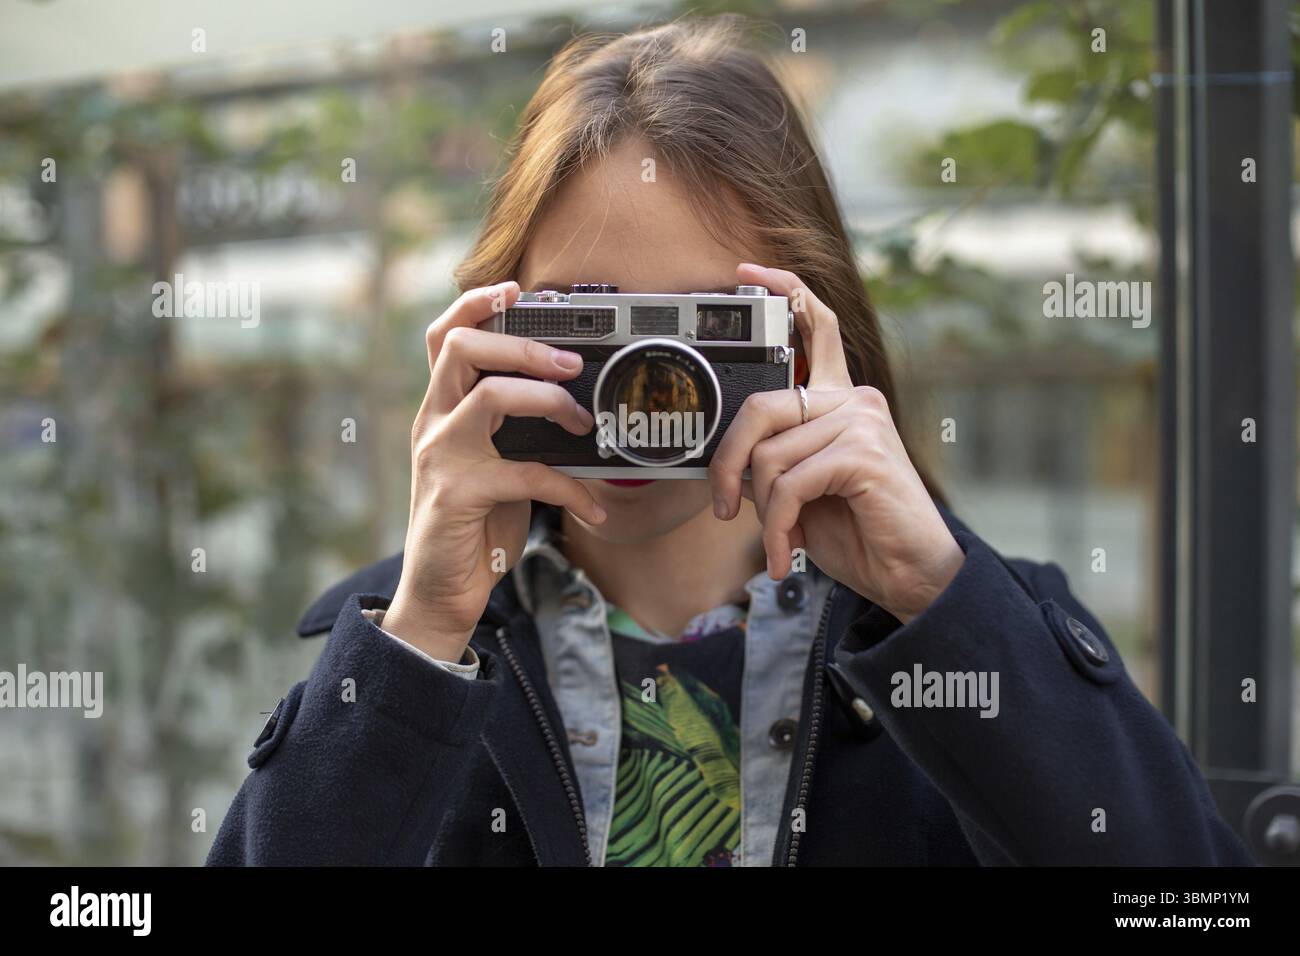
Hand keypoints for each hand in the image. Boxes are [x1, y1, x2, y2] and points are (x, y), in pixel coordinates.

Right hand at [382, 281, 606, 659]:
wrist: (441, 592)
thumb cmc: (474, 524)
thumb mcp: (492, 464)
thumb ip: (514, 430)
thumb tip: (573, 402)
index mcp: (441, 409)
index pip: (443, 336)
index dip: (475, 303)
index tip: (517, 289)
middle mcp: (433, 423)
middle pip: (463, 348)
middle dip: (523, 343)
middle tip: (572, 362)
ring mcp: (441, 457)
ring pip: (490, 396)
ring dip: (548, 400)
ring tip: (585, 422)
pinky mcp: (458, 495)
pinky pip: (525, 473)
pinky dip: (570, 487)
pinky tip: (594, 507)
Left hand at [708, 263, 963, 623]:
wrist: (910, 573)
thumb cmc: (857, 531)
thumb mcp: (802, 489)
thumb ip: (773, 458)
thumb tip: (725, 460)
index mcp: (841, 401)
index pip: (818, 326)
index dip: (784, 292)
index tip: (745, 274)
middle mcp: (854, 401)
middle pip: (762, 406)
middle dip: (728, 462)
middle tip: (722, 504)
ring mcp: (862, 422)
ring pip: (770, 456)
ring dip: (762, 512)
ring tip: (779, 542)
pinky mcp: (863, 454)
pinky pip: (789, 484)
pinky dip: (778, 526)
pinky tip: (788, 551)